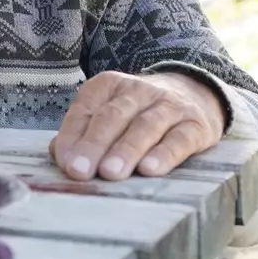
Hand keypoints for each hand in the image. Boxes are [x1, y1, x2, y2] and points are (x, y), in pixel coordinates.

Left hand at [49, 71, 225, 180]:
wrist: (194, 94)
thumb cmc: (138, 114)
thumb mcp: (108, 114)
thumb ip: (82, 133)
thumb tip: (61, 156)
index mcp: (108, 85)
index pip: (86, 110)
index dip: (73, 137)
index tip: (65, 163)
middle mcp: (138, 91)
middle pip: (112, 117)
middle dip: (94, 145)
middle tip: (80, 171)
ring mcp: (169, 106)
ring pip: (145, 126)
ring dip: (125, 150)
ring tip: (110, 173)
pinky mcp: (196, 125)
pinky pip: (179, 139)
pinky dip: (164, 154)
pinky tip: (150, 169)